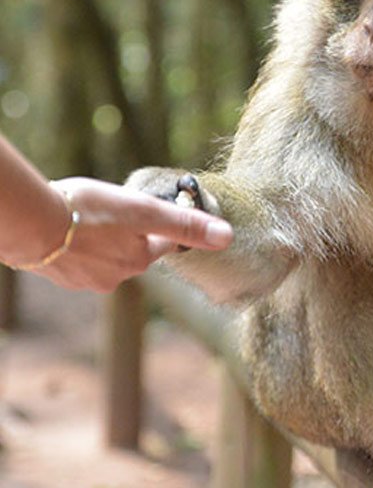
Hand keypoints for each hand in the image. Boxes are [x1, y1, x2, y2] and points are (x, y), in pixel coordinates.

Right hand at [35, 177, 232, 292]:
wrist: (29, 224)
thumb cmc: (88, 212)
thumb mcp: (145, 211)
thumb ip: (186, 224)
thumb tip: (228, 237)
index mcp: (139, 261)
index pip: (164, 242)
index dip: (161, 222)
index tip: (152, 208)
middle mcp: (115, 277)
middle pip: (135, 249)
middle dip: (131, 231)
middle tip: (115, 208)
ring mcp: (84, 279)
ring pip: (106, 254)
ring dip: (104, 237)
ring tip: (90, 216)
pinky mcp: (59, 274)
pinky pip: (79, 257)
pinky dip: (79, 243)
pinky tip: (68, 228)